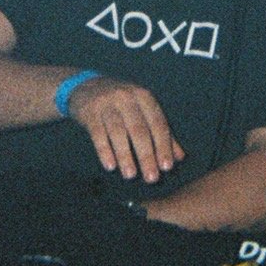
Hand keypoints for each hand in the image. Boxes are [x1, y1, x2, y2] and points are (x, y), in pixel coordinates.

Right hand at [64, 75, 183, 183]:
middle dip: (146, 155)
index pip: (157, 124)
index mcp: (144, 97)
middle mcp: (127, 98)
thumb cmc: (121, 104)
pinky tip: (110, 166)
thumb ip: (160, 132)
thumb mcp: (142, 111)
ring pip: (118, 132)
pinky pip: (98, 133)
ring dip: (125, 156)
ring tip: (131, 176)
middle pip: (139, 130)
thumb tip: (179, 158)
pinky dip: (105, 150)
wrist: (86, 86)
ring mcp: (107, 103)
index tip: (167, 167)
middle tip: (151, 178)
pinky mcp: (90, 111)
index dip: (163, 146)